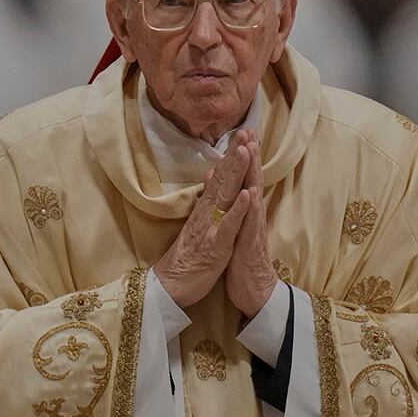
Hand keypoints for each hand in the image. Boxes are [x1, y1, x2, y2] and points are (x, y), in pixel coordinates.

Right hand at [155, 143, 255, 308]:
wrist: (170, 286)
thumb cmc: (188, 257)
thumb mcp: (198, 223)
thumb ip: (207, 198)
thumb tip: (213, 172)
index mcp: (207, 209)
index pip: (221, 176)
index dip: (232, 155)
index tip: (243, 133)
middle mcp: (209, 213)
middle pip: (224, 179)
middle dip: (236, 154)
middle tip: (246, 130)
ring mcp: (212, 227)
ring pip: (226, 196)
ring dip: (236, 173)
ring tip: (245, 150)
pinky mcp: (216, 245)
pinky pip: (229, 226)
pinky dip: (239, 210)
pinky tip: (247, 195)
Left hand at [223, 132, 277, 316]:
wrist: (255, 293)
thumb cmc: (244, 263)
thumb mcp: (239, 232)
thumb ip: (239, 211)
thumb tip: (237, 191)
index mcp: (247, 213)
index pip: (246, 179)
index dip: (245, 157)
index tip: (243, 132)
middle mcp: (252, 217)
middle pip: (252, 180)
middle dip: (251, 156)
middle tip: (250, 130)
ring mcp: (252, 229)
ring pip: (252, 197)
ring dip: (252, 173)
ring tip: (252, 150)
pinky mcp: (249, 245)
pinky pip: (250, 225)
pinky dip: (250, 208)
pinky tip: (250, 193)